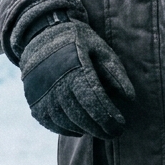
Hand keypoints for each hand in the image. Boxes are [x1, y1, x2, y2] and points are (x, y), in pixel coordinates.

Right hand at [18, 17, 135, 138]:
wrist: (40, 32)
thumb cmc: (76, 40)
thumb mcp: (99, 48)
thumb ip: (115, 72)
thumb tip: (130, 98)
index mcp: (75, 68)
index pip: (95, 103)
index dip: (109, 119)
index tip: (121, 126)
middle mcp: (55, 83)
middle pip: (81, 117)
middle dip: (100, 129)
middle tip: (113, 133)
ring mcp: (42, 94)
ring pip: (66, 123)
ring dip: (85, 130)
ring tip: (98, 129)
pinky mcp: (34, 101)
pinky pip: (51, 123)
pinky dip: (67, 129)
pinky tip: (79, 128)